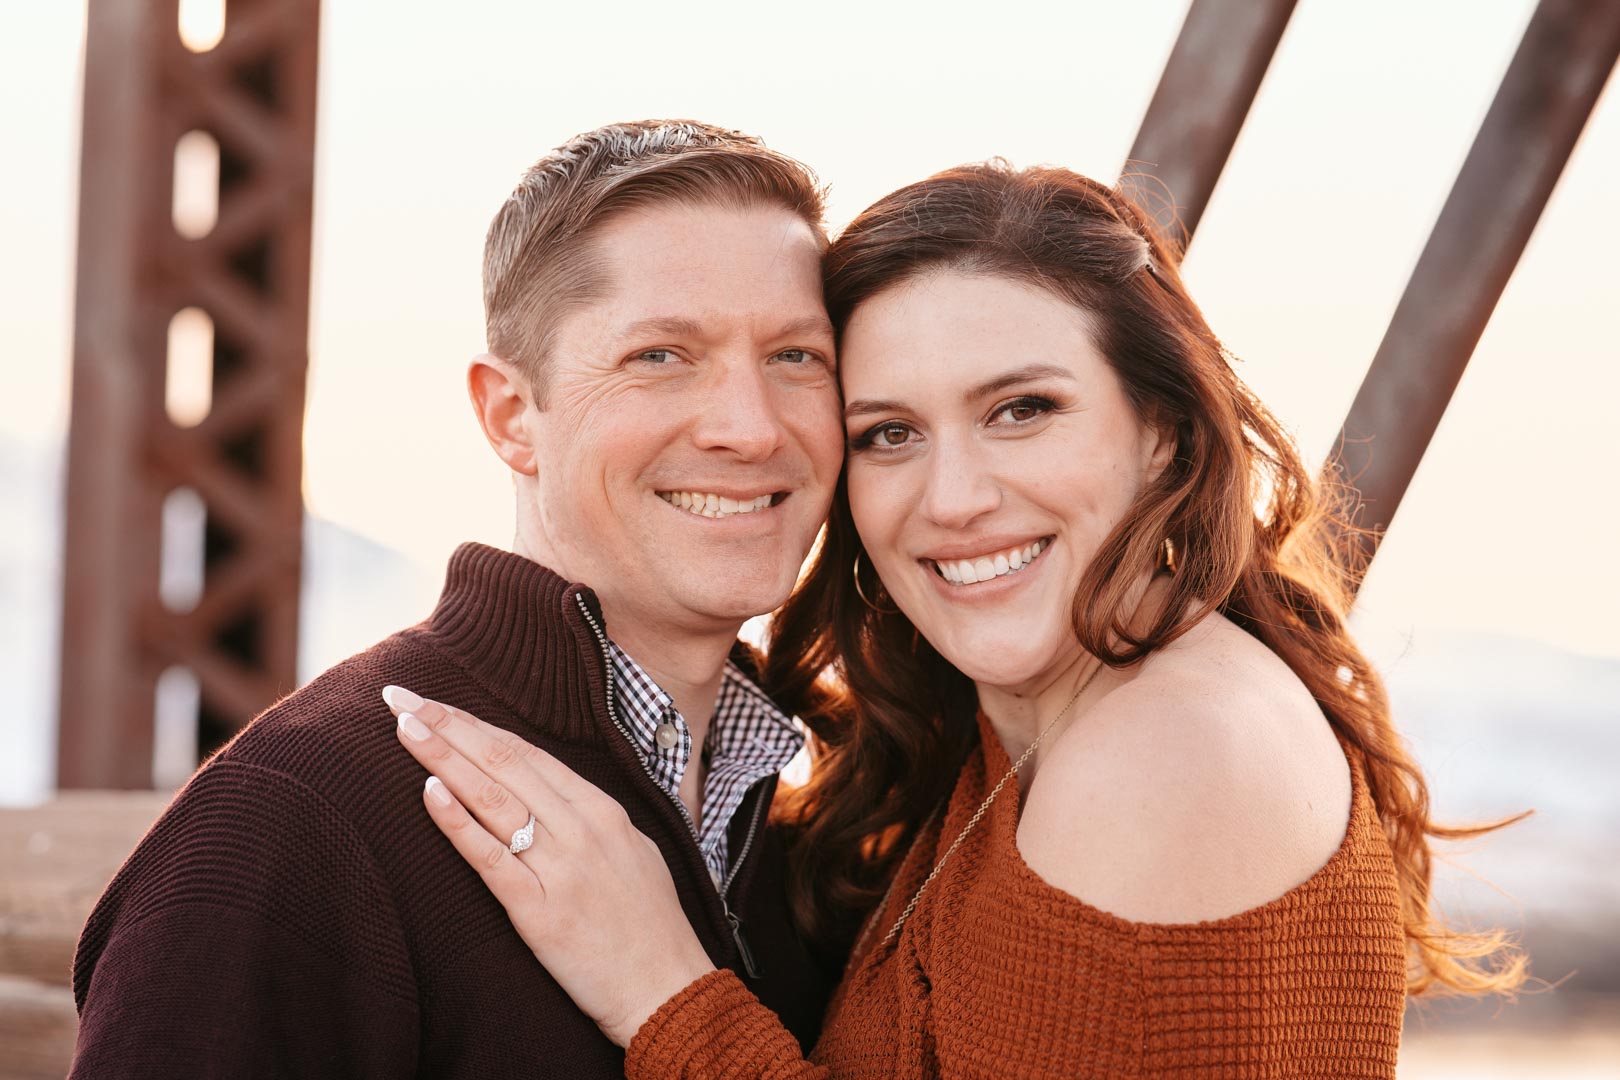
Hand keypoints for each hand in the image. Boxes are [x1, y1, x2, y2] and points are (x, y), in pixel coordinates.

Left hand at [380, 685, 716, 1045]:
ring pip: (493, 797)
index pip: (526, 752)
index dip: (474, 722)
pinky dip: (458, 821)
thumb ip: (589, 820)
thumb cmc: (650, 926)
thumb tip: (545, 792)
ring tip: (403, 728)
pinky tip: (429, 792)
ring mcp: (562, 867)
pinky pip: (492, 858)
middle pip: (503, 761)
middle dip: (447, 724)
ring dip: (443, 757)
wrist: (670, 988)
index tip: (433, 701)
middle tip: (400, 695)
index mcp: (602, 810)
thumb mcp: (632, 852)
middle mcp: (582, 828)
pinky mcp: (541, 911)